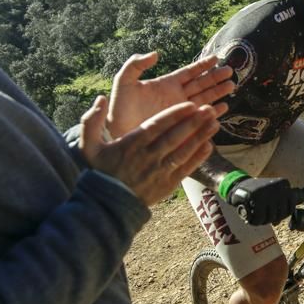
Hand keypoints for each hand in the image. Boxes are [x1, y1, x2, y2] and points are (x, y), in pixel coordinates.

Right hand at [81, 98, 219, 205]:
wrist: (108, 205)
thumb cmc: (101, 172)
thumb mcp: (89, 146)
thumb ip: (91, 121)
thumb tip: (100, 98)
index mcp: (132, 144)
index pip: (158, 125)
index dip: (175, 114)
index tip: (190, 105)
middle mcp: (148, 156)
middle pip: (175, 136)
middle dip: (194, 122)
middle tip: (209, 109)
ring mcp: (159, 171)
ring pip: (184, 151)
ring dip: (200, 137)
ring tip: (214, 123)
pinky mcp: (167, 185)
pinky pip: (186, 169)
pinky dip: (198, 158)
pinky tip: (209, 146)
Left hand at [107, 52, 233, 136]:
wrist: (118, 134)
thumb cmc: (118, 109)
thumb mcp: (123, 82)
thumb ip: (135, 65)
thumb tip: (155, 53)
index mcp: (165, 84)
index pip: (188, 72)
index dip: (202, 65)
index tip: (216, 58)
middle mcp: (176, 96)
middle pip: (201, 84)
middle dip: (215, 77)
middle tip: (231, 71)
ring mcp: (180, 111)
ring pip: (204, 98)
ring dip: (218, 92)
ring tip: (232, 86)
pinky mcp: (181, 125)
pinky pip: (201, 117)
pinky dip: (213, 112)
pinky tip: (223, 108)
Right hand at [227, 177, 293, 224]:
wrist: (237, 184)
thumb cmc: (257, 193)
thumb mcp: (272, 195)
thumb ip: (279, 206)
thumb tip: (278, 222)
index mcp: (284, 184)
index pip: (291, 206)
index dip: (282, 215)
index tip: (274, 214)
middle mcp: (277, 186)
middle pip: (281, 214)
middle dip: (272, 219)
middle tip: (263, 217)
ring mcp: (267, 191)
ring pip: (271, 217)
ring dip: (262, 221)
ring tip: (256, 216)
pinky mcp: (255, 196)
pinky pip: (259, 218)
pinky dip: (255, 221)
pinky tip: (250, 218)